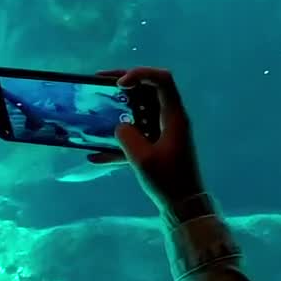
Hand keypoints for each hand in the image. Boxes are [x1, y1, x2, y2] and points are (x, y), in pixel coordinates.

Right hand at [88, 67, 204, 211]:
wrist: (184, 207)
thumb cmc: (168, 180)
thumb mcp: (142, 158)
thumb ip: (126, 136)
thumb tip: (120, 128)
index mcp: (173, 116)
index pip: (161, 80)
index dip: (140, 74)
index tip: (119, 84)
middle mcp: (171, 119)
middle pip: (149, 90)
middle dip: (125, 84)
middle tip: (100, 83)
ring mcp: (165, 132)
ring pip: (141, 111)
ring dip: (120, 110)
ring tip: (96, 110)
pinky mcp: (159, 146)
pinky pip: (138, 135)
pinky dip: (121, 141)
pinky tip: (96, 156)